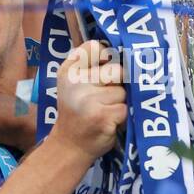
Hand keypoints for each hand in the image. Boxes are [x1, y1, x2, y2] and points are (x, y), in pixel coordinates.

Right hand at [50, 40, 124, 162]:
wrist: (69, 146)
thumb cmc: (77, 112)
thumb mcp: (73, 85)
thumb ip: (90, 66)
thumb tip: (123, 53)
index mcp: (68, 71)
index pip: (95, 47)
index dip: (107, 56)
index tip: (107, 67)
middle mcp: (75, 82)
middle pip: (116, 70)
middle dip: (117, 84)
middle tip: (104, 98)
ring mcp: (89, 99)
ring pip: (123, 90)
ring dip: (119, 102)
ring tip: (104, 111)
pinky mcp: (102, 115)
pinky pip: (125, 108)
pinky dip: (122, 116)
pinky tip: (108, 121)